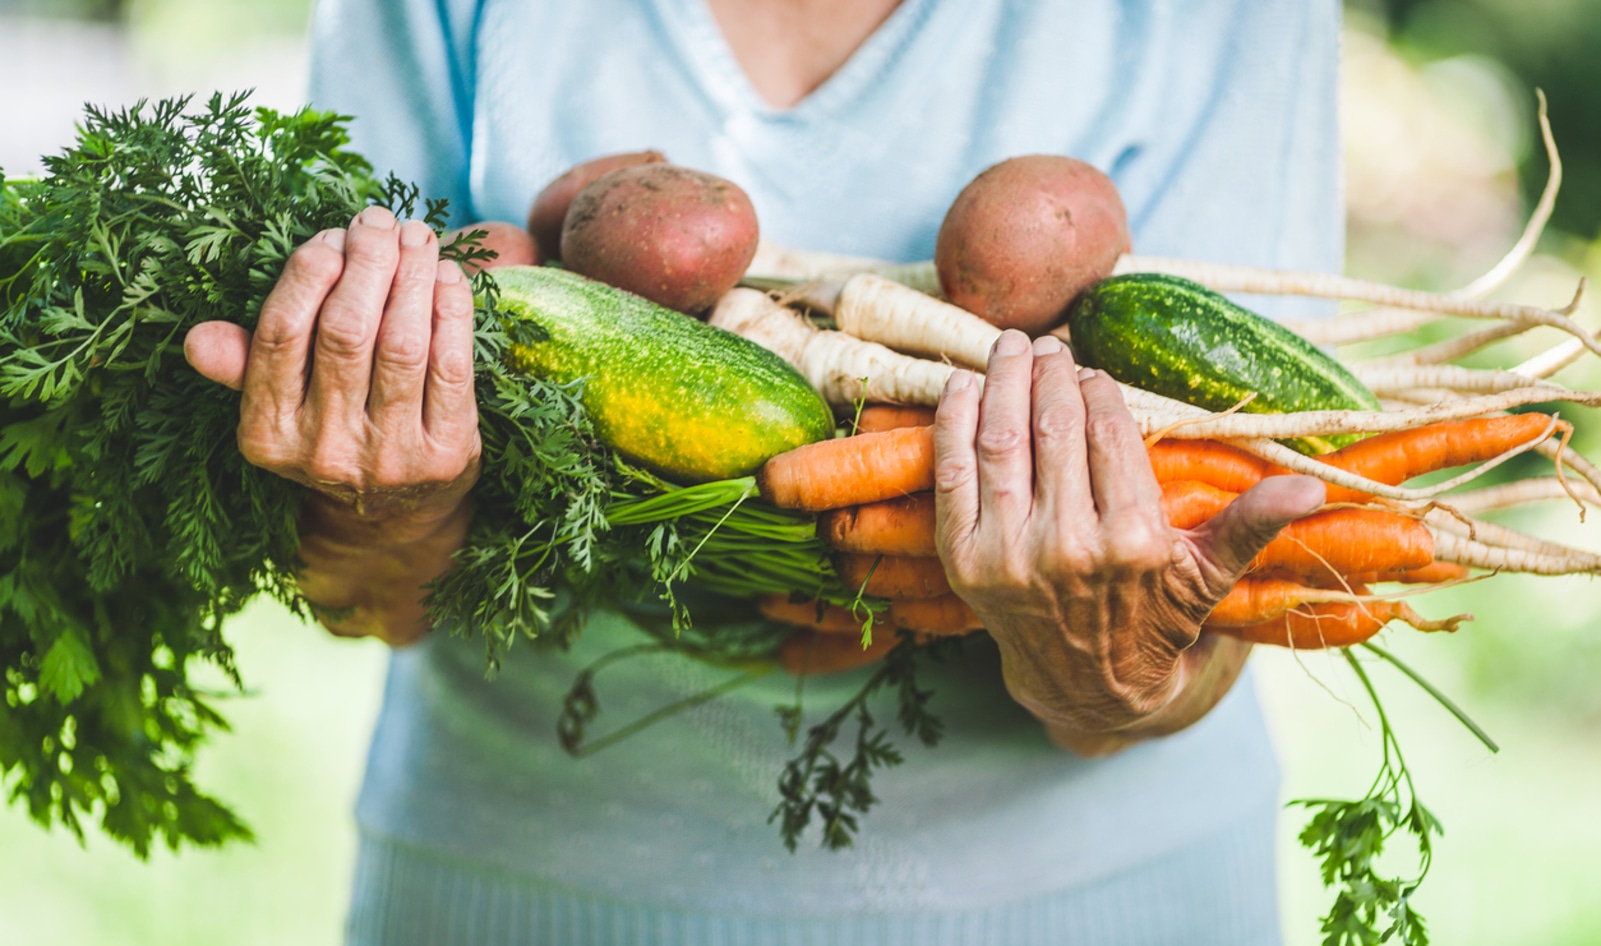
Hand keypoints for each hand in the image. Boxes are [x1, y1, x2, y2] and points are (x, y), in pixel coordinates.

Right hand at [183, 207, 481, 642]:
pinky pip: (453, 367)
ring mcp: (391, 457)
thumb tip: (197, 339)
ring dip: (412, 276)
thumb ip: (243, 368)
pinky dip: (452, 312)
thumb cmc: (331, 436)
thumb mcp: (276, 412)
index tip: (331, 236)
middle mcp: (326, 451)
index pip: (282, 334)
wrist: (394, 521)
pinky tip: (449, 276)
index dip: (308, 273)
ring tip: (416, 235)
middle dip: (365, 261)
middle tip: (378, 220)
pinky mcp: (449, 456)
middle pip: (346, 331)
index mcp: (268, 436)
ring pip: (402, 344)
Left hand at [933, 331, 1324, 753]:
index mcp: (1134, 540)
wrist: (1083, 685)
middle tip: (1047, 346)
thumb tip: (1313, 486)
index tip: (1092, 369)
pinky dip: (953, 423)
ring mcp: (1009, 555)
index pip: (1109, 434)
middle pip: (1054, 428)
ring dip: (1002, 383)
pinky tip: (962, 385)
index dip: (1098, 389)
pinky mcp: (964, 562)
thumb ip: (1252, 522)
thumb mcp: (1208, 575)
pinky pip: (952, 475)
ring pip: (1002, 442)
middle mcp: (1068, 547)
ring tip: (1009, 348)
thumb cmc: (1154, 617)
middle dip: (1049, 375)